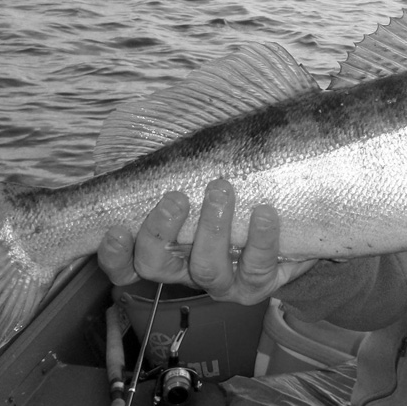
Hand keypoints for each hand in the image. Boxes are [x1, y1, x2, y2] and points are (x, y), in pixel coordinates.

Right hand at [98, 178, 317, 303]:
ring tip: (221, 191)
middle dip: (160, 231)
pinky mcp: (258, 284)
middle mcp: (187, 270)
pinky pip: (257, 266)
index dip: (114, 254)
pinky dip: (261, 238)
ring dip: (211, 230)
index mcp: (165, 248)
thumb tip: (160, 121)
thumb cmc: (237, 190)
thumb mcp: (203, 174)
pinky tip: (265, 212)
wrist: (291, 224)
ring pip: (206, 269)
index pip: (125, 263)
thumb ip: (180, 159)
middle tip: (176, 197)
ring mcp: (223, 282)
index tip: (116, 229)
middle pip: (155, 266)